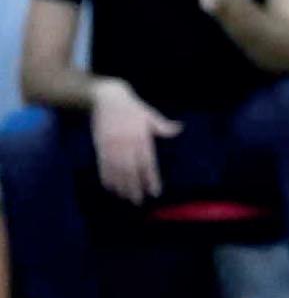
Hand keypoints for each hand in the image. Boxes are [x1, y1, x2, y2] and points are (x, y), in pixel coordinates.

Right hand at [90, 79, 180, 203]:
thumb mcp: (149, 114)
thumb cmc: (132, 107)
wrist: (108, 97)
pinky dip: (106, 176)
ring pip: (117, 170)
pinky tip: (110, 187)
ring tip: (125, 197)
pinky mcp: (101, 144)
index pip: (148, 163)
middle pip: (131, 170)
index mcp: (141, 138)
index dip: (151, 179)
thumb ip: (163, 126)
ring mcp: (112, 145)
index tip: (155, 191)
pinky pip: (103, 164)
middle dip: (134, 187)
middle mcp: (127, 143)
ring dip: (121, 185)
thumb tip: (179, 129)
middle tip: (138, 201)